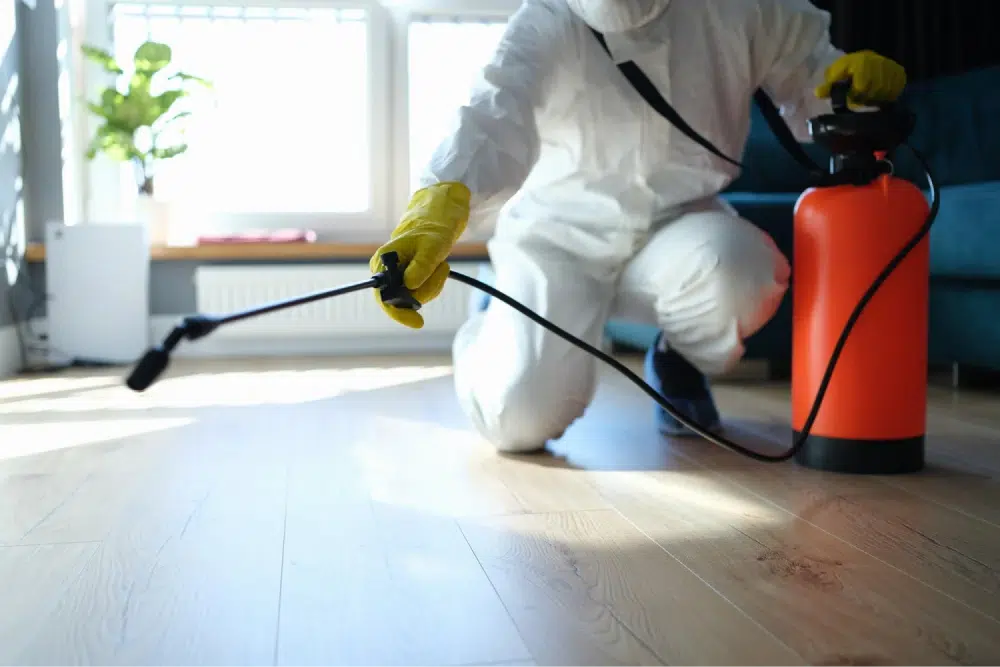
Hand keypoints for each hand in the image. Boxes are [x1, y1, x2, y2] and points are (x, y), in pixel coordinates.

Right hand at [369, 182, 470, 328]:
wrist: (438, 222)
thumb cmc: (433, 231)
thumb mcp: (431, 248)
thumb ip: (420, 267)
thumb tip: (410, 286)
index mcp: (383, 261)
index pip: (383, 296)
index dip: (397, 312)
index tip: (417, 321)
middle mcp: (386, 271)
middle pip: (401, 300)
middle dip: (425, 291)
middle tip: (441, 269)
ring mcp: (397, 277)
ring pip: (415, 298)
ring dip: (433, 284)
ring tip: (440, 264)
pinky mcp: (408, 280)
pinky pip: (422, 294)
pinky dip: (434, 284)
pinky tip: (439, 268)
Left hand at [815, 50, 906, 105]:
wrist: (865, 59)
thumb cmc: (847, 69)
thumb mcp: (835, 75)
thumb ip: (829, 85)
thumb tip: (818, 93)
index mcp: (861, 62)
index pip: (862, 87)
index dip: (855, 96)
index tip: (851, 98)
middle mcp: (879, 62)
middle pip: (875, 91)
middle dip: (865, 99)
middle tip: (860, 98)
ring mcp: (891, 68)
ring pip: (886, 93)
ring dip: (876, 99)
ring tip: (868, 96)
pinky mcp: (900, 73)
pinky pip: (896, 91)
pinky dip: (887, 97)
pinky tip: (879, 95)